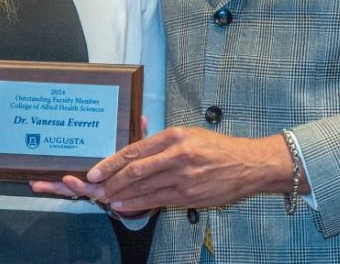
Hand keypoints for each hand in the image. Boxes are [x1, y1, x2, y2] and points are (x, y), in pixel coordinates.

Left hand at [28, 116, 149, 209]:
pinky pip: (64, 187)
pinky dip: (51, 185)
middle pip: (75, 188)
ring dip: (51, 186)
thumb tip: (141, 118)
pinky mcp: (80, 182)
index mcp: (108, 176)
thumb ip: (138, 135)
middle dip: (57, 186)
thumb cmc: (134, 162)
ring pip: (68, 189)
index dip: (79, 183)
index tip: (67, 179)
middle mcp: (96, 183)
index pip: (91, 183)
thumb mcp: (137, 150)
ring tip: (34, 182)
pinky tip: (35, 181)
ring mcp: (87, 184)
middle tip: (40, 183)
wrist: (136, 183)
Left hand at [84, 127, 289, 213]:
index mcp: (175, 135)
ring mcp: (183, 177)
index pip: (135, 149)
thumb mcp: (189, 134)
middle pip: (135, 169)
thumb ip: (162, 140)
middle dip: (110, 181)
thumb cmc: (216, 148)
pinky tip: (123, 205)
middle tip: (92, 188)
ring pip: (143, 187)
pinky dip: (137, 203)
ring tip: (102, 198)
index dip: (112, 162)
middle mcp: (177, 154)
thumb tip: (136, 142)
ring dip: (120, 194)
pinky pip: (156, 200)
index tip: (96, 171)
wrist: (247, 165)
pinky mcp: (188, 195)